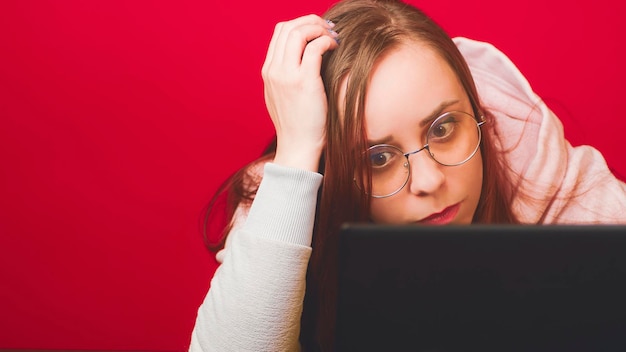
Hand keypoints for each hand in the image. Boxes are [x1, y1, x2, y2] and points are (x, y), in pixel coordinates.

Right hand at [261, 14, 338, 171]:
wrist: (298, 147)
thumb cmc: (297, 124)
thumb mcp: (283, 96)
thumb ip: (286, 75)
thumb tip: (303, 56)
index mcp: (268, 72)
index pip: (280, 32)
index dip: (301, 24)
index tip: (318, 30)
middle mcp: (274, 71)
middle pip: (288, 27)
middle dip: (311, 21)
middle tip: (329, 28)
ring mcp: (286, 76)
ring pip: (298, 33)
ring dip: (319, 29)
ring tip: (333, 36)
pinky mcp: (303, 82)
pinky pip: (314, 48)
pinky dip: (326, 41)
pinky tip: (335, 47)